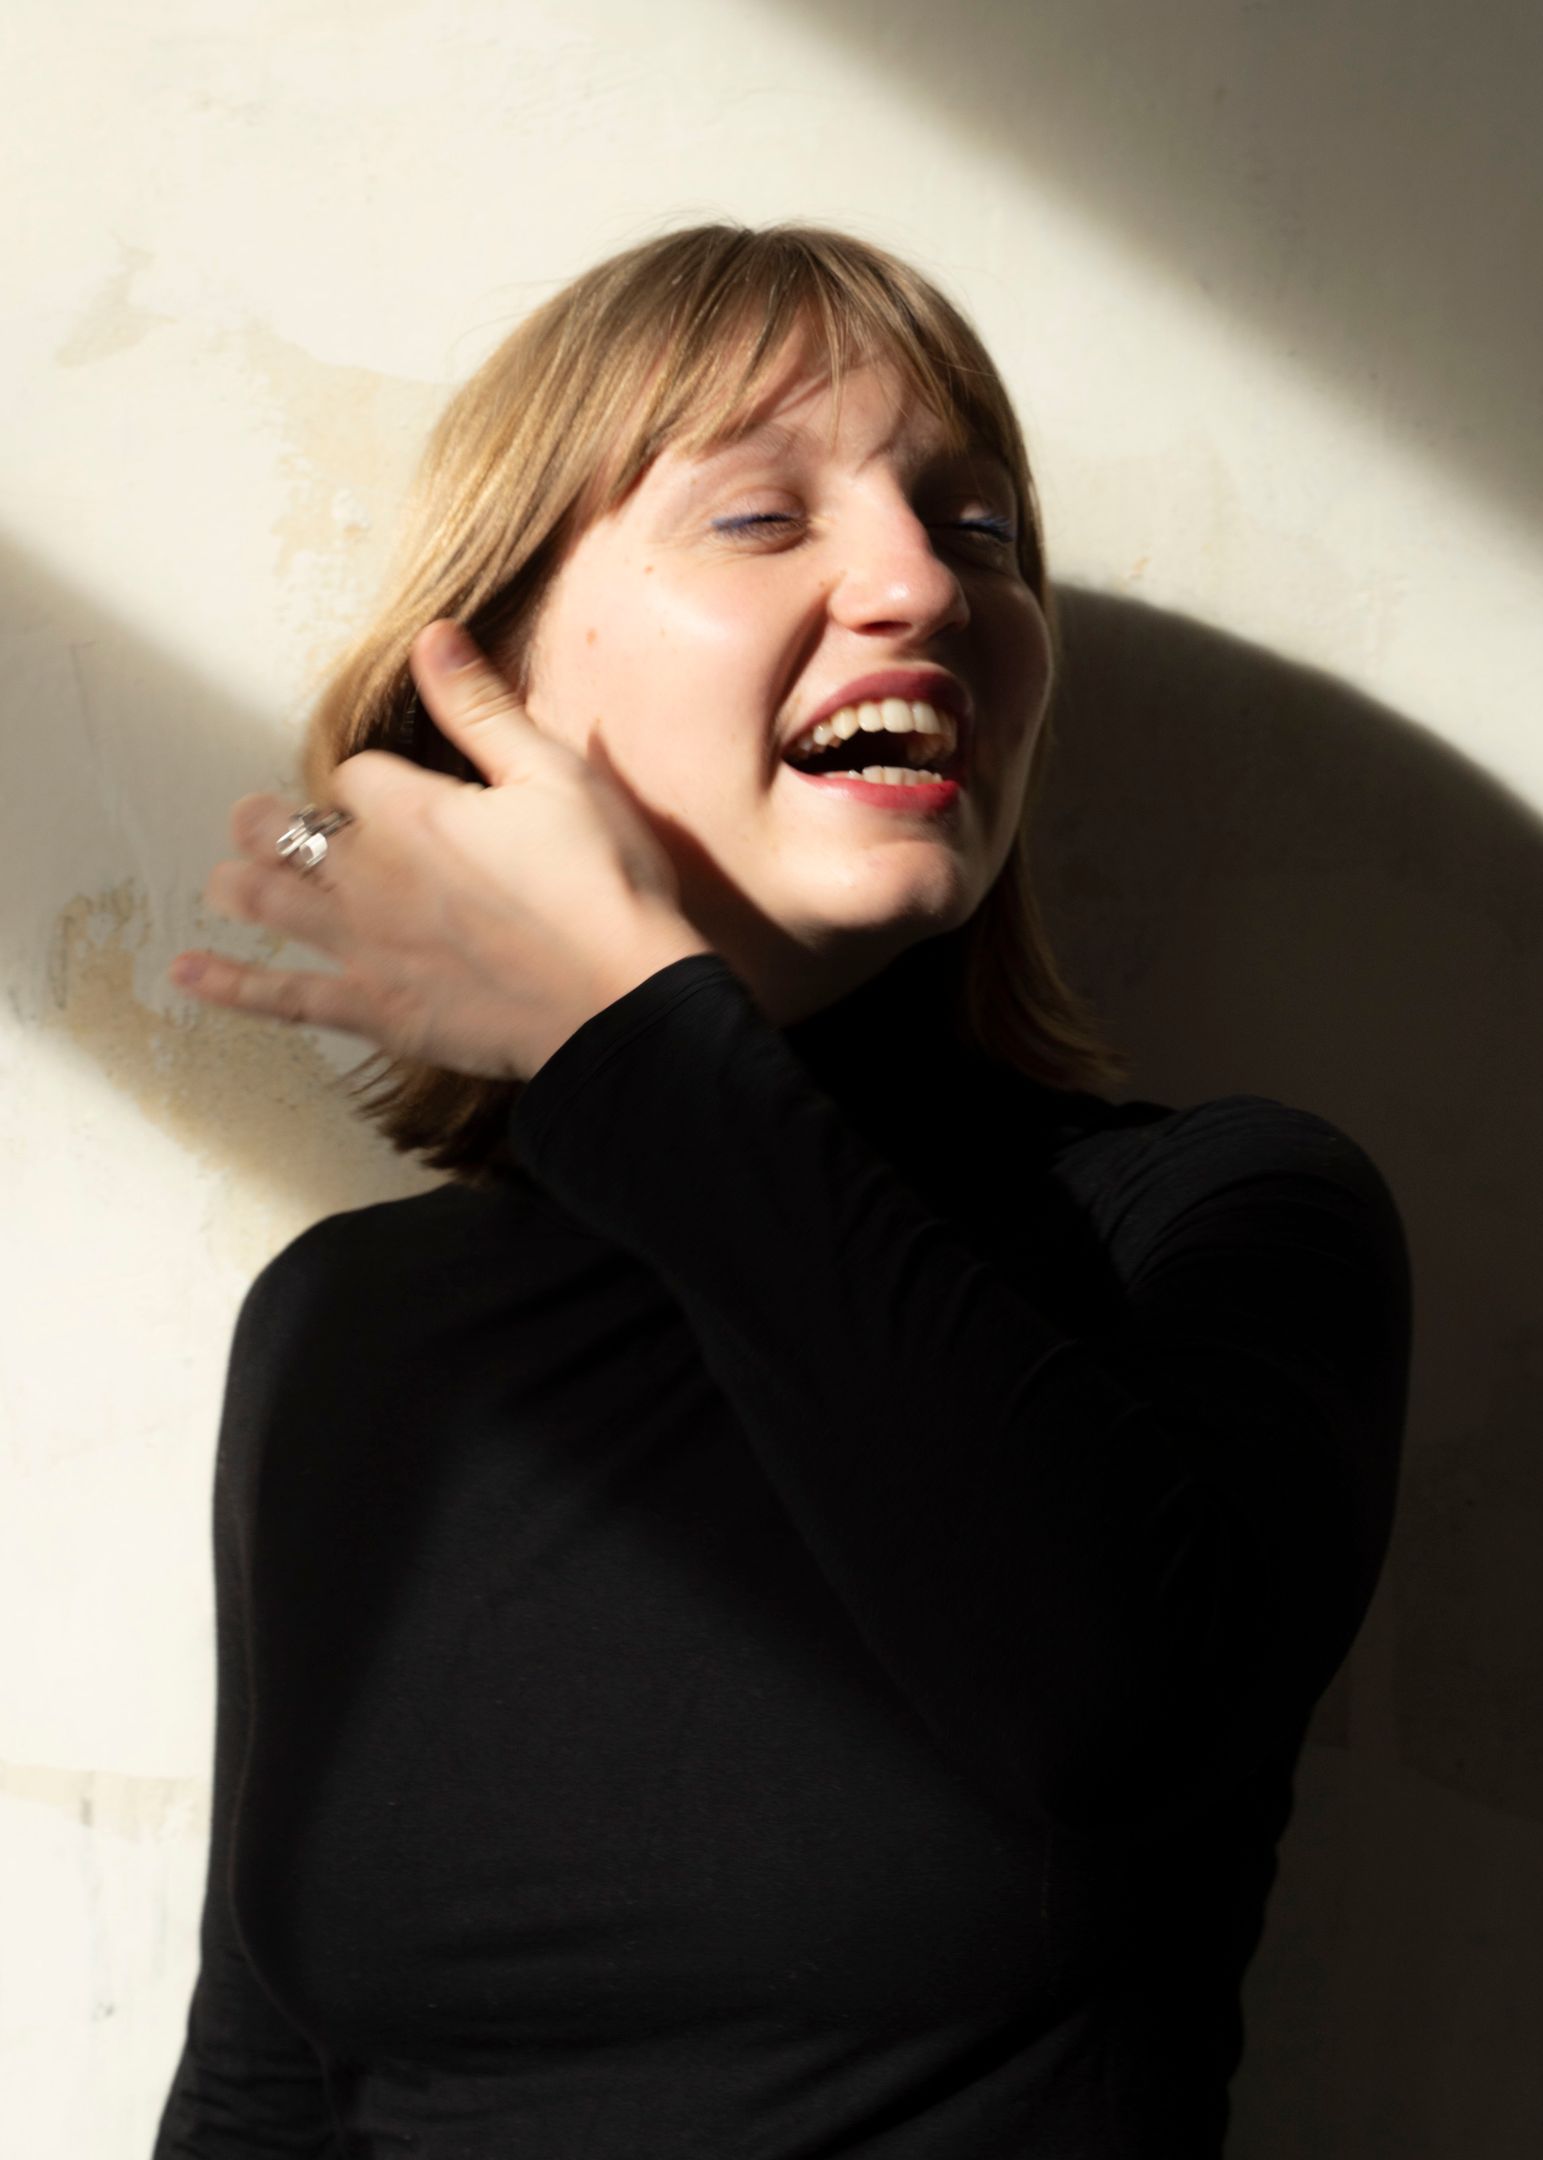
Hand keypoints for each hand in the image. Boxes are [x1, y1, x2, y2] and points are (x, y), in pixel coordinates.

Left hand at [168, 620, 713, 1079]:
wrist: (618, 1000)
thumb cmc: (603, 885)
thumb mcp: (555, 776)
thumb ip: (481, 708)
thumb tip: (432, 633)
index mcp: (411, 809)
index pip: (356, 776)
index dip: (372, 784)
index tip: (398, 796)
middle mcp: (368, 873)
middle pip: (287, 831)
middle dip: (270, 822)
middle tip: (258, 821)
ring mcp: (362, 944)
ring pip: (267, 902)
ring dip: (239, 884)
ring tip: (223, 879)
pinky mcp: (372, 1009)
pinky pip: (282, 996)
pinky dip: (229, 984)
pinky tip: (187, 974)